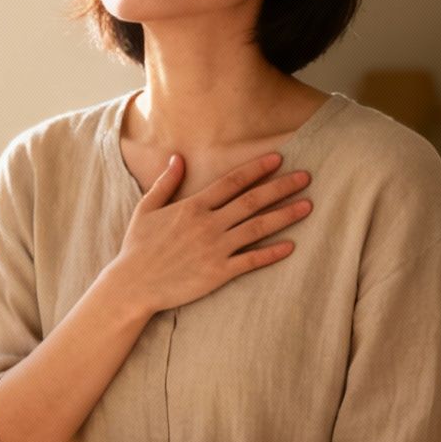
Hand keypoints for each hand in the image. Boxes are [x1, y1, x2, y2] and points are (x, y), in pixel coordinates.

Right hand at [106, 152, 312, 315]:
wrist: (133, 284)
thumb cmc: (137, 247)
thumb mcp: (146, 208)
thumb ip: (166, 182)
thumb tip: (178, 157)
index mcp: (192, 206)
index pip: (231, 182)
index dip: (256, 169)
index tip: (278, 159)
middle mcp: (208, 224)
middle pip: (252, 201)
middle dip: (281, 187)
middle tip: (306, 177)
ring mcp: (215, 249)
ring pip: (257, 228)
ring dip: (284, 216)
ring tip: (307, 206)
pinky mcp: (218, 273)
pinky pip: (250, 261)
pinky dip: (271, 254)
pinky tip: (290, 246)